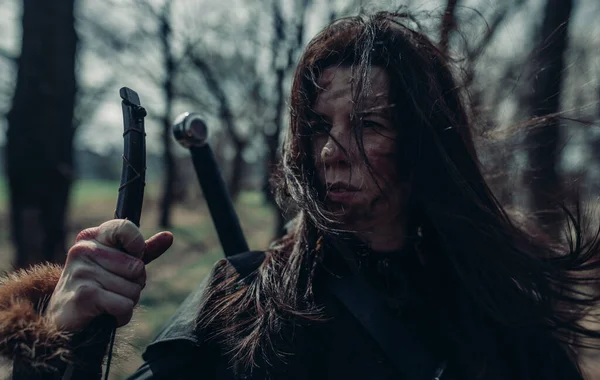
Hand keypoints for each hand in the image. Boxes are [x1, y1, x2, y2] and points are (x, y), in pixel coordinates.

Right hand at [46, 220, 172, 331]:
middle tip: (112, 290)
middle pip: (137, 267)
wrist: (64, 322)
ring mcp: (82, 272)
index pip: (125, 227)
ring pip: (133, 289)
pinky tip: (106, 315)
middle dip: (134, 284)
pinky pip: (124, 306)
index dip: (137, 246)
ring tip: (106, 302)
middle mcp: (83, 250)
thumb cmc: (95, 288)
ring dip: (127, 302)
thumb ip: (142, 251)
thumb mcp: (118, 265)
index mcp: (91, 237)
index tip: (131, 258)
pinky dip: (122, 316)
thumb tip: (169, 236)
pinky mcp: (84, 295)